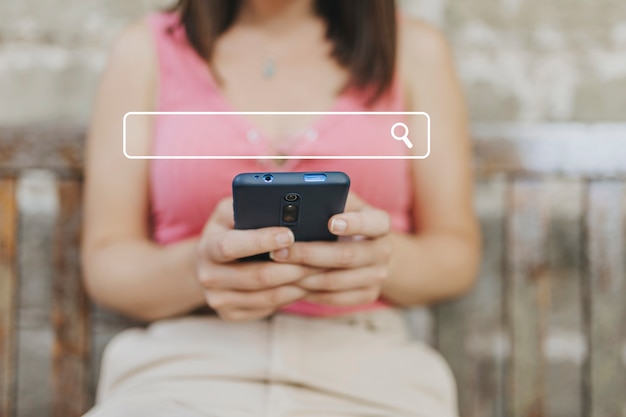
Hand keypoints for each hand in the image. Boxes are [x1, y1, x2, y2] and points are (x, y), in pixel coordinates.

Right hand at [195, 198, 316, 320]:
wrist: (211, 262)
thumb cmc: (230, 228)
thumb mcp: (233, 210)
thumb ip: (251, 205)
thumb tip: (281, 202)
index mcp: (207, 246)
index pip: (231, 246)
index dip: (261, 241)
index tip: (290, 234)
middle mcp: (208, 276)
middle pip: (257, 276)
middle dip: (292, 266)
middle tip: (320, 257)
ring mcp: (219, 299)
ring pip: (268, 296)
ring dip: (298, 284)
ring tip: (321, 270)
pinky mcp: (232, 314)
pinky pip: (268, 308)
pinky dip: (292, 295)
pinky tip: (308, 283)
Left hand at [270, 193, 392, 305]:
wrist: (368, 250)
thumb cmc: (345, 218)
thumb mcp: (343, 203)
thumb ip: (329, 198)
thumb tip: (300, 199)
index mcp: (380, 224)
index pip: (375, 222)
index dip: (355, 223)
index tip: (330, 222)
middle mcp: (383, 251)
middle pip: (346, 256)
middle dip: (309, 254)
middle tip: (280, 250)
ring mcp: (377, 276)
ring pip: (336, 280)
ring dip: (303, 276)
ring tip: (277, 268)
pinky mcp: (367, 295)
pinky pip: (334, 298)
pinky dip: (309, 292)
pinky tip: (289, 283)